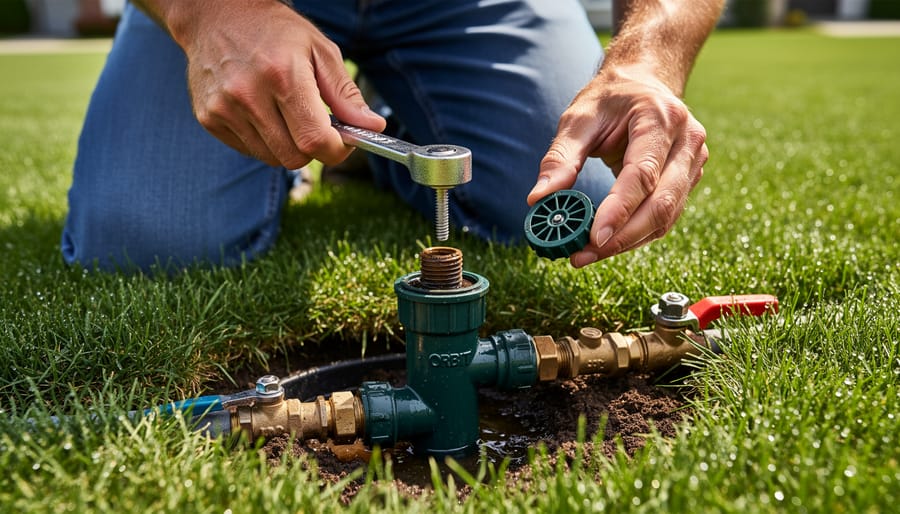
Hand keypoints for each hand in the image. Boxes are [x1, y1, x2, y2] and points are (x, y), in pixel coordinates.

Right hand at [172, 1, 385, 167]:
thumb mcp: (320, 50)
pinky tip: (262, 112)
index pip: (315, 140)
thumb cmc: (275, 31)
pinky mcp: (209, 118)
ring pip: (272, 158)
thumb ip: (346, 94)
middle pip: (294, 157)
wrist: (216, 15)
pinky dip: (264, 140)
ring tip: (285, 112)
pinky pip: (249, 150)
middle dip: (313, 148)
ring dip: (288, 145)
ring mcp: (224, 108)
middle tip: (315, 124)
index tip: (343, 142)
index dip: (336, 150)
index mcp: (283, 75)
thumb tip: (373, 128)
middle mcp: (249, 95)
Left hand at [527, 64, 707, 267]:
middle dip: (622, 236)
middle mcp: (687, 141)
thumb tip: (539, 198)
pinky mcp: (690, 179)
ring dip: (628, 242)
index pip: (643, 174)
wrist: (643, 82)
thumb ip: (560, 158)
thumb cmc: (610, 99)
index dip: (619, 210)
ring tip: (587, 253)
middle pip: (662, 203)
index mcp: (660, 118)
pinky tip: (608, 242)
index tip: (593, 238)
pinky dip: (637, 234)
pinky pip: (666, 216)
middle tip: (583, 255)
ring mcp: (694, 161)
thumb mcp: (578, 119)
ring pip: (666, 216)